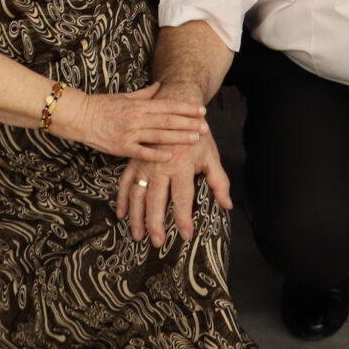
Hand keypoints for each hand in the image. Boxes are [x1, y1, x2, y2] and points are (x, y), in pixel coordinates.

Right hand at [51, 82, 205, 159]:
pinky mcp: (121, 147)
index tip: (201, 110)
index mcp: (139, 104)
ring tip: (195, 138)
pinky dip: (157, 153)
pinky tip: (171, 155)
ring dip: (179, 136)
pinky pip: (142, 151)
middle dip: (188, 123)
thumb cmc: (102, 106)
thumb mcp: (125, 96)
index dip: (186, 108)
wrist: (79, 116)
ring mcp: (130, 133)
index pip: (168, 105)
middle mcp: (137, 117)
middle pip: (168, 120)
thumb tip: (160, 86)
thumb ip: (144, 94)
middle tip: (206, 126)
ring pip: (159, 135)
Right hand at [116, 111, 231, 246]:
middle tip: (157, 242)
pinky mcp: (134, 161)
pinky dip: (121, 199)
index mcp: (180, 167)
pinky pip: (124, 183)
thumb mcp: (211, 156)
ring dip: (136, 217)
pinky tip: (121, 214)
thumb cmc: (196, 135)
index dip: (183, 219)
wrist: (175, 107)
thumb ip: (219, 182)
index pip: (182, 199)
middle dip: (155, 224)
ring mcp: (144, 165)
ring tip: (137, 235)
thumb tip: (227, 205)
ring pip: (137, 195)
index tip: (186, 235)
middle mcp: (160, 168)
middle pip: (156, 201)